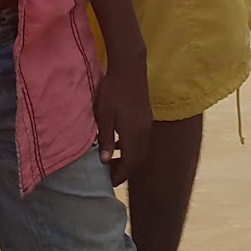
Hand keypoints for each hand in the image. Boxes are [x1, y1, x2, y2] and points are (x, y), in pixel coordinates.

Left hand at [94, 62, 152, 185]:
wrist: (130, 68)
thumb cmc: (113, 91)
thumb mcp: (104, 116)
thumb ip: (106, 139)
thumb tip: (105, 161)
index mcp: (133, 135)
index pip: (130, 163)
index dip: (120, 175)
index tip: (108, 182)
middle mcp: (144, 132)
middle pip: (138, 159)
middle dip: (125, 169)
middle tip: (110, 174)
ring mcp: (147, 124)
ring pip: (141, 149)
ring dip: (129, 158)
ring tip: (113, 160)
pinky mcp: (146, 116)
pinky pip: (141, 139)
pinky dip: (132, 147)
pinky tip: (119, 142)